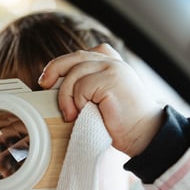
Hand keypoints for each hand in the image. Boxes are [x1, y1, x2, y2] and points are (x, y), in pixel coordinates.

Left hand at [38, 44, 162, 156]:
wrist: (144, 136)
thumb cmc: (123, 124)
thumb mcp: (103, 99)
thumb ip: (89, 86)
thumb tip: (58, 86)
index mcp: (112, 64)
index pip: (82, 54)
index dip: (62, 64)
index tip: (48, 79)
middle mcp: (113, 62)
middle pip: (75, 57)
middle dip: (54, 70)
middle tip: (44, 84)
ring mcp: (113, 69)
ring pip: (75, 73)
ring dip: (66, 95)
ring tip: (70, 114)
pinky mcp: (111, 80)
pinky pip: (81, 86)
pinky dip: (76, 101)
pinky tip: (80, 113)